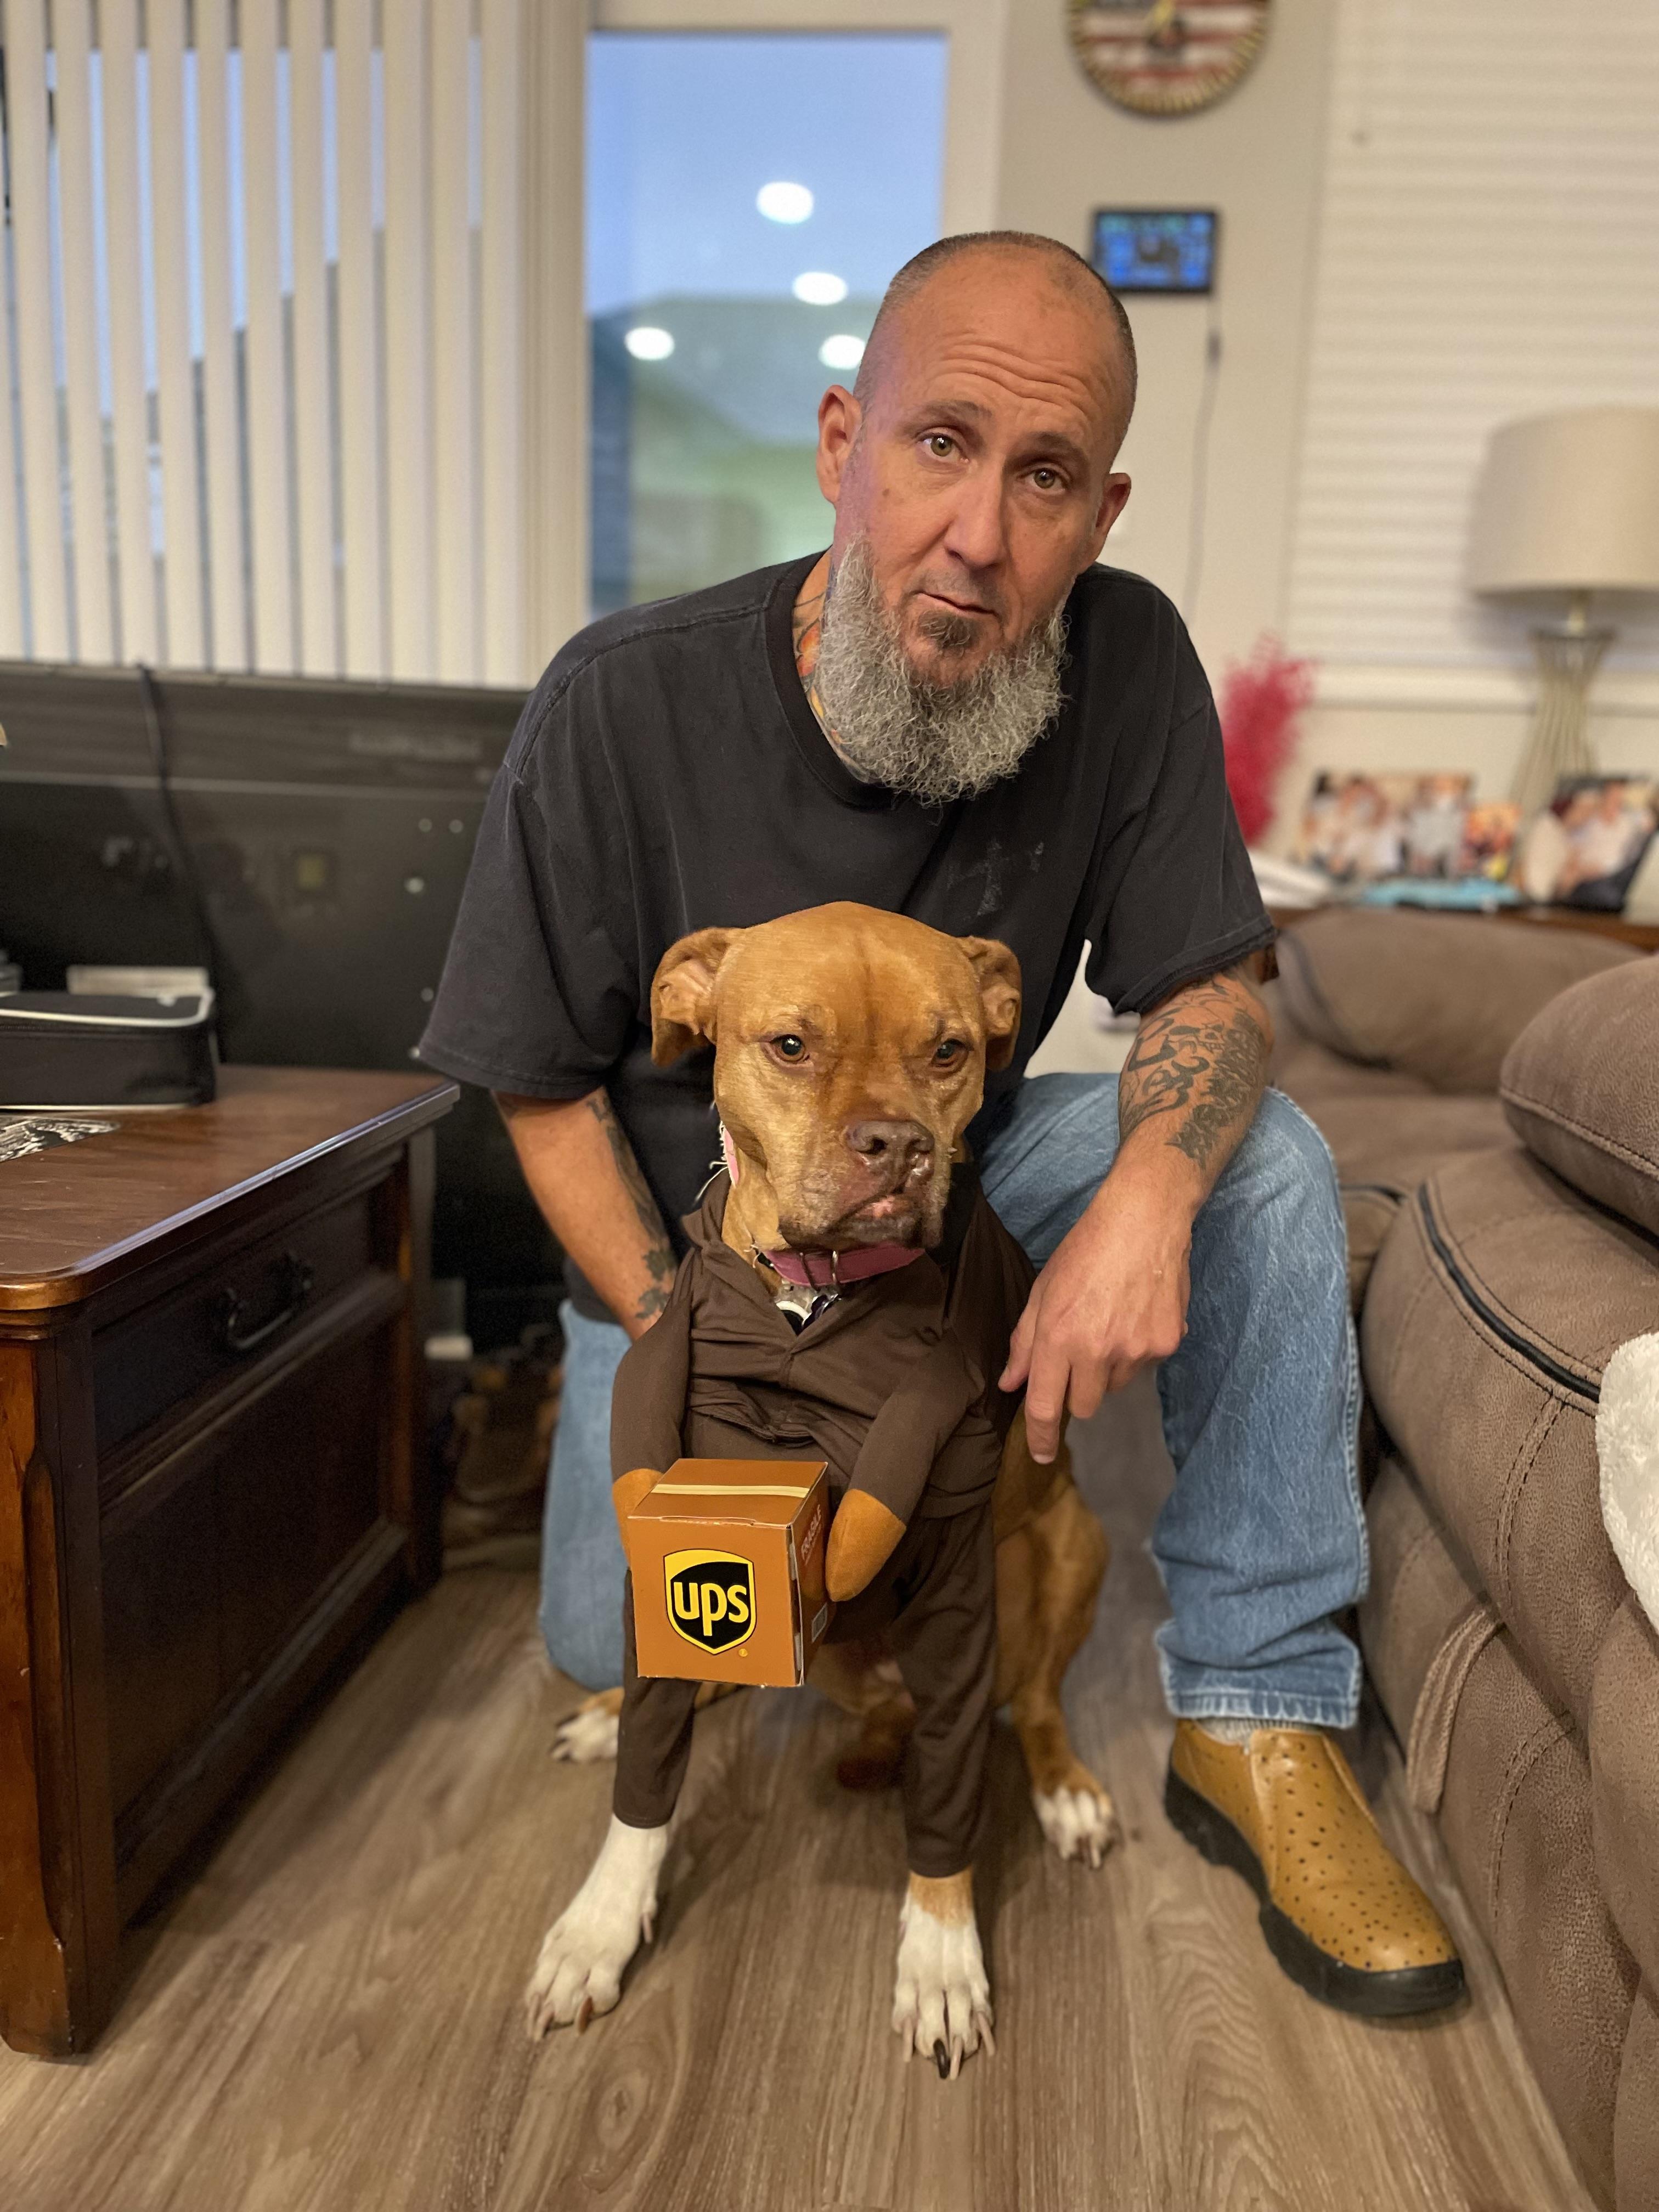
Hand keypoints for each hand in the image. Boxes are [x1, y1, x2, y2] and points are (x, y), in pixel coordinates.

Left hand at [999, 1158, 1194, 1463]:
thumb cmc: (1085, 1250)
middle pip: (1085, 1405)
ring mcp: (1137, 1350)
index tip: (1041, 1455)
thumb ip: (1025, 1343)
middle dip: (1078, 1390)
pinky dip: (1138, 1349)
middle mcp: (1098, 1351)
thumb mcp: (1043, 1291)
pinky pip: (1145, 1365)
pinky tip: (1137, 1313)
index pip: (1047, 1406)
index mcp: (1059, 1338)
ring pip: (1116, 1385)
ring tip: (1112, 1321)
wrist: (1145, 1219)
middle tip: (1081, 1351)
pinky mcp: (1167, 1343)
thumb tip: (1011, 1384)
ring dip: (1109, 1367)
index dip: (1041, 1437)